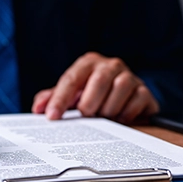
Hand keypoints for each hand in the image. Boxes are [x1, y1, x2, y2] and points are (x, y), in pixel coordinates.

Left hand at [31, 52, 158, 123]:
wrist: (126, 99)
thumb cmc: (93, 95)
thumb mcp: (72, 95)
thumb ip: (53, 98)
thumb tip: (38, 108)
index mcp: (89, 63)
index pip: (71, 79)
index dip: (60, 99)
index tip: (52, 117)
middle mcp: (110, 65)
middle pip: (99, 81)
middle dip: (90, 104)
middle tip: (87, 116)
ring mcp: (130, 76)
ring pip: (120, 89)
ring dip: (109, 109)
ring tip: (104, 117)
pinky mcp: (144, 91)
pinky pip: (137, 101)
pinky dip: (127, 113)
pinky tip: (120, 118)